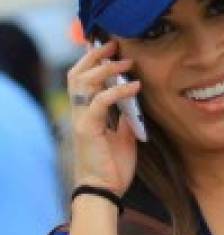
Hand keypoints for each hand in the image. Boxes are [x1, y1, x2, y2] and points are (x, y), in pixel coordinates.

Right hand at [67, 39, 139, 194]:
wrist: (104, 191)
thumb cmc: (113, 167)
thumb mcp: (124, 137)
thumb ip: (124, 118)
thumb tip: (134, 102)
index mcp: (87, 114)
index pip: (83, 79)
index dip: (92, 61)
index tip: (110, 47)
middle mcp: (80, 113)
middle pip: (77, 74)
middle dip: (94, 56)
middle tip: (114, 43)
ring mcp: (81, 120)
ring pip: (84, 82)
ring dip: (106, 68)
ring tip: (126, 61)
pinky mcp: (88, 129)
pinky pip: (100, 101)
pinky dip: (118, 90)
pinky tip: (134, 86)